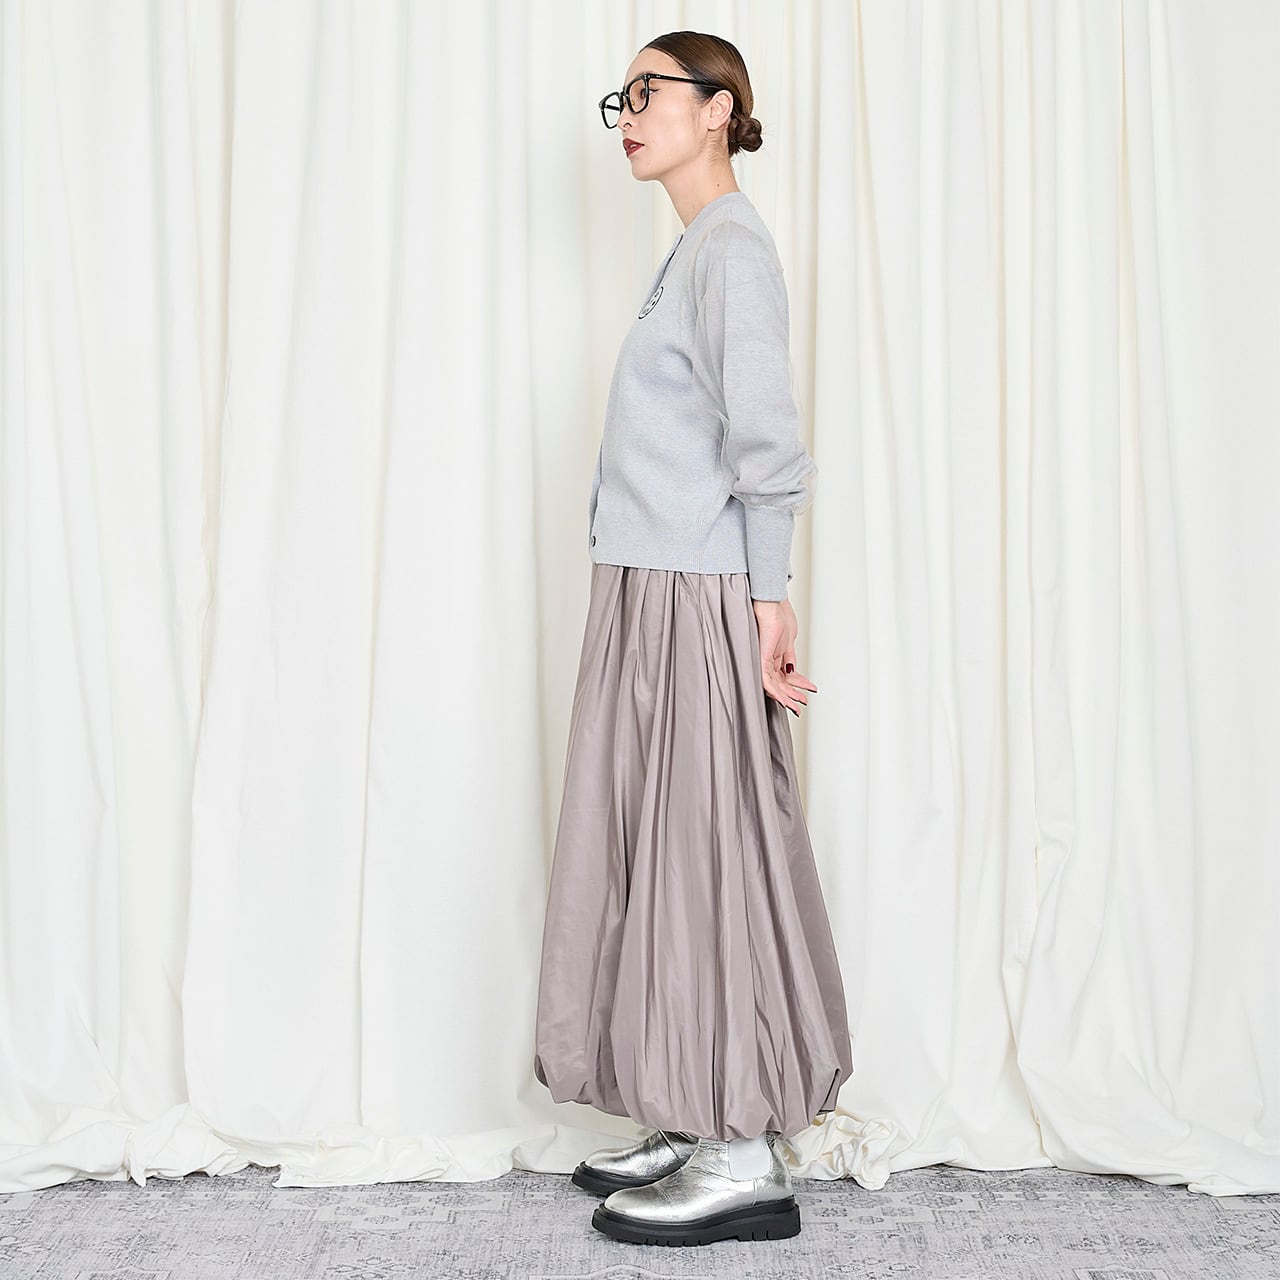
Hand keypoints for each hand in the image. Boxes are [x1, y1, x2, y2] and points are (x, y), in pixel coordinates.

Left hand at [751, 597, 817, 715]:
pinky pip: (767, 681)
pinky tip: (785, 699)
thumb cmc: (778, 615)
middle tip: (803, 704)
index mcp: (776, 654)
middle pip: (781, 683)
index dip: (799, 685)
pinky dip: (777, 692)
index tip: (809, 692)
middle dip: (794, 695)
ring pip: (774, 686)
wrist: (772, 604)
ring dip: (787, 697)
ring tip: (796, 707)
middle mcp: (769, 659)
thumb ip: (789, 657)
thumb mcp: (789, 640)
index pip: (787, 675)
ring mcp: (764, 660)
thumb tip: (793, 671)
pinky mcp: (761, 659)